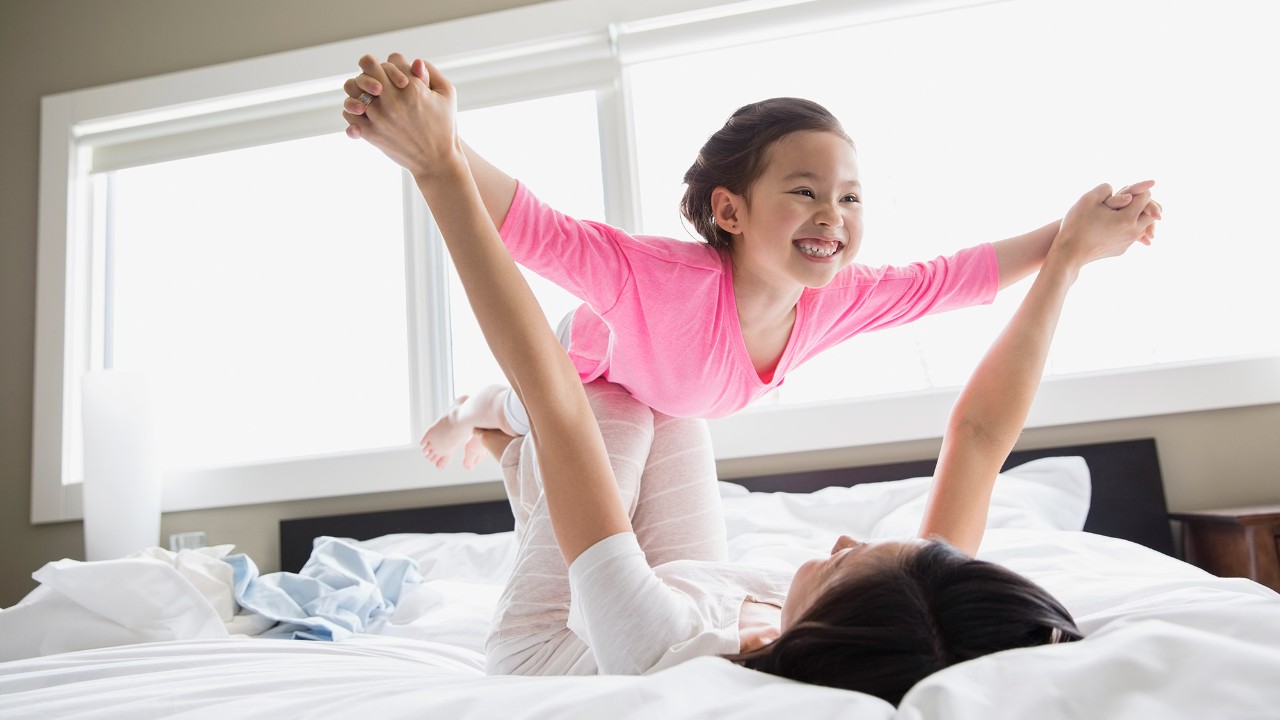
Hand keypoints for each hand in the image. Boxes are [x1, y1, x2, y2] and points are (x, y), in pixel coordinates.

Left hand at [340, 54, 460, 179]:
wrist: (437, 161)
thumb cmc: (444, 126)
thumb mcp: (447, 94)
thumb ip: (431, 72)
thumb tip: (413, 62)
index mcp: (412, 88)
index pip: (392, 60)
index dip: (395, 63)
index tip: (399, 73)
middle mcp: (393, 101)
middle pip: (368, 69)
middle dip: (372, 70)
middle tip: (379, 79)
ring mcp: (379, 117)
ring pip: (353, 88)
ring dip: (358, 88)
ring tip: (368, 94)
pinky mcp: (370, 133)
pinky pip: (349, 112)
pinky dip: (352, 109)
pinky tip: (363, 111)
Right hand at [1051, 181, 1160, 269]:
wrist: (1069, 253)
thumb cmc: (1077, 225)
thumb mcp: (1088, 199)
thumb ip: (1105, 188)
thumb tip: (1122, 192)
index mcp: (1127, 218)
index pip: (1146, 196)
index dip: (1139, 188)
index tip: (1129, 187)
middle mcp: (1132, 232)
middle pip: (1152, 213)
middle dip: (1145, 203)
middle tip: (1136, 197)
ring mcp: (1128, 243)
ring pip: (1144, 225)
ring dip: (1138, 215)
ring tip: (1127, 209)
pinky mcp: (1121, 250)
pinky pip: (1132, 235)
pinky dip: (1129, 227)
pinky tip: (1117, 223)